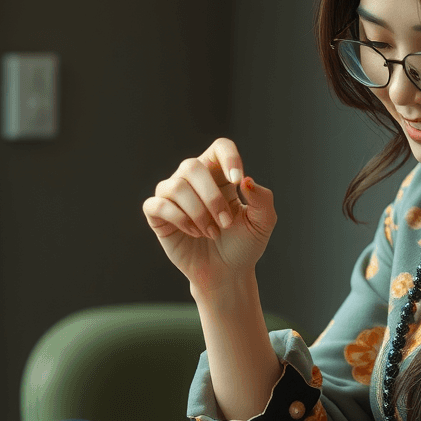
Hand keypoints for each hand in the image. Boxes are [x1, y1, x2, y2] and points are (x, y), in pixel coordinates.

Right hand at [142, 138, 276, 287]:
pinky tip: (193, 232)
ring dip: (198, 213)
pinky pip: (157, 205)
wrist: (226, 273)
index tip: (237, 181)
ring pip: (175, 186)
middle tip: (225, 223)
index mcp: (220, 174)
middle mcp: (194, 179)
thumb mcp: (262, 223)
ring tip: (211, 232)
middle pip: (193, 166)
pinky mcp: (157, 215)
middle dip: (211, 198)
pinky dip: (178, 219)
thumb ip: (263, 199)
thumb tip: (246, 181)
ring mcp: (173, 195)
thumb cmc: (243, 244)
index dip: (228, 158)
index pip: (220, 147)